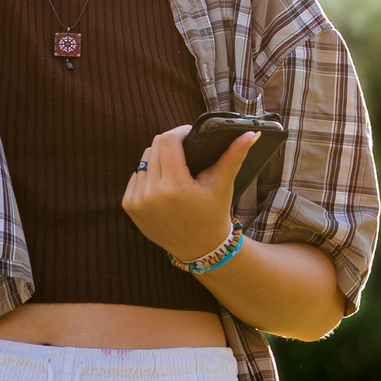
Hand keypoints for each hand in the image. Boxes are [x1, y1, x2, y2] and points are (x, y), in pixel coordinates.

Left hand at [122, 126, 259, 265]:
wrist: (199, 248)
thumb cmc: (213, 214)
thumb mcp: (223, 185)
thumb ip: (234, 156)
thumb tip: (251, 133)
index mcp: (176, 187)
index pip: (167, 141)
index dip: (179, 133)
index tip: (189, 136)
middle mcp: (152, 195)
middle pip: (154, 147)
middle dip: (170, 146)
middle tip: (185, 154)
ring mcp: (138, 202)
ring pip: (144, 160)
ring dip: (158, 160)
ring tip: (175, 170)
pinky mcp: (129, 207)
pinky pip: (136, 176)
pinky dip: (148, 175)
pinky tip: (163, 185)